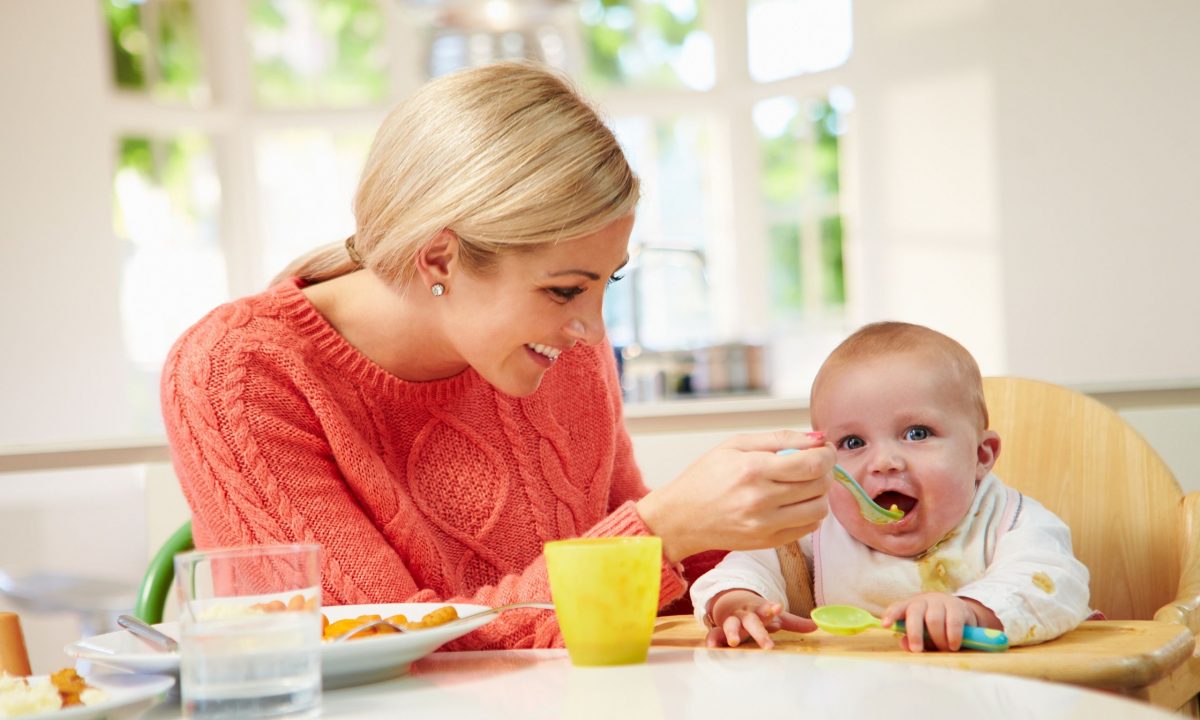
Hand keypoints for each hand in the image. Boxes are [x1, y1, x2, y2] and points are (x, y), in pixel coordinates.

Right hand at [636, 430, 835, 561]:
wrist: (681, 518)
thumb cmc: (705, 477)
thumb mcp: (735, 445)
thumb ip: (779, 438)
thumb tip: (817, 438)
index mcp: (752, 469)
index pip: (812, 463)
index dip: (827, 454)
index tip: (824, 449)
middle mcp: (761, 500)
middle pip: (820, 485)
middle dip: (826, 470)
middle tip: (814, 464)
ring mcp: (765, 525)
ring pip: (820, 509)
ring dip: (820, 493)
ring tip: (804, 484)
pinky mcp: (768, 542)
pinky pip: (808, 527)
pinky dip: (810, 512)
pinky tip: (795, 502)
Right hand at [704, 589, 815, 648]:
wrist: (733, 603)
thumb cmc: (758, 614)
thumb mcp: (775, 616)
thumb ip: (795, 623)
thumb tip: (816, 625)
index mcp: (760, 611)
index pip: (767, 609)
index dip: (772, 609)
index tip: (777, 607)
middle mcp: (746, 615)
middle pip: (752, 621)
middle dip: (759, 632)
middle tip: (767, 645)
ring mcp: (732, 621)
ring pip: (730, 624)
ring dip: (731, 632)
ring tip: (733, 642)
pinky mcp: (721, 630)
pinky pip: (715, 633)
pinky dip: (712, 639)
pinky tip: (711, 647)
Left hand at [881, 593, 1001, 651]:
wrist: (961, 614)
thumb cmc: (935, 627)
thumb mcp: (923, 635)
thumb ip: (912, 640)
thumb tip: (905, 645)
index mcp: (910, 607)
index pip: (897, 608)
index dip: (891, 615)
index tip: (885, 625)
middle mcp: (923, 601)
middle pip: (915, 614)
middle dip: (914, 633)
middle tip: (917, 650)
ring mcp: (940, 602)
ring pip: (934, 619)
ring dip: (937, 639)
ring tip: (943, 649)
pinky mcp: (957, 606)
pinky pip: (953, 622)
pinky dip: (952, 636)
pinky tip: (953, 646)